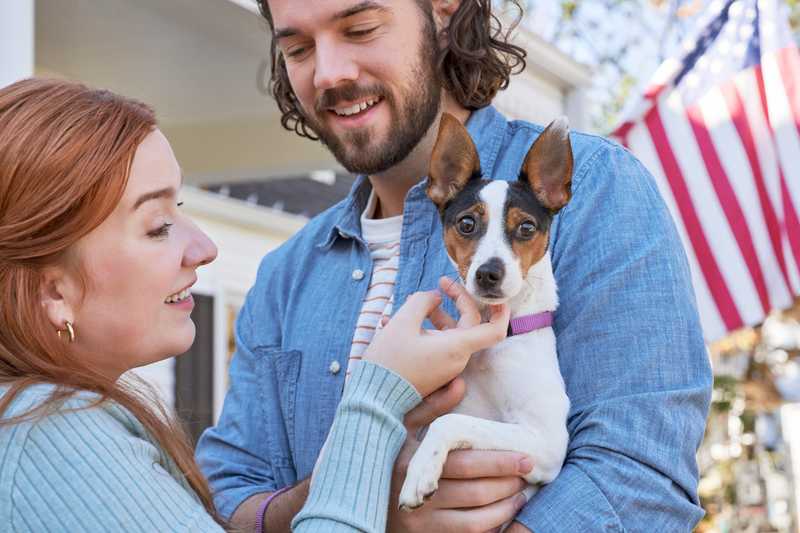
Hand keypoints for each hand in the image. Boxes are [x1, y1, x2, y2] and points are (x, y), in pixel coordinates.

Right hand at [364, 277, 508, 396]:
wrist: (374, 397)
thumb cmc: (389, 360)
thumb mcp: (403, 322)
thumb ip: (423, 301)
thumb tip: (435, 296)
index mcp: (456, 347)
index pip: (494, 330)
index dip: (501, 311)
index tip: (495, 295)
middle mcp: (457, 358)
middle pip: (469, 322)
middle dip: (456, 299)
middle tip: (439, 283)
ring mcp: (446, 365)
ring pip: (450, 331)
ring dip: (434, 314)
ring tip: (409, 301)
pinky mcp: (434, 369)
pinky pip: (437, 343)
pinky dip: (425, 329)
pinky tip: (399, 321)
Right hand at [387, 378, 531, 532]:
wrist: (362, 505)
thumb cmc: (389, 461)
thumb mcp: (402, 431)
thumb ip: (430, 408)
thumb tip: (459, 383)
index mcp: (411, 463)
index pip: (463, 464)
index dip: (498, 461)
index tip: (525, 456)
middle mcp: (417, 495)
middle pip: (475, 492)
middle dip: (507, 482)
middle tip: (527, 472)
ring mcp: (422, 522)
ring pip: (476, 518)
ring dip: (505, 505)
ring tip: (520, 491)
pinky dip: (494, 524)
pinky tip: (506, 511)